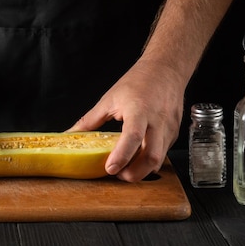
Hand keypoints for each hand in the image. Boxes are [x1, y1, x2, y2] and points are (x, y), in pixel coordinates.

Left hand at [67, 59, 183, 181]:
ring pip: (159, 160)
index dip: (121, 156)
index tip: (109, 169)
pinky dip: (149, 162)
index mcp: (139, 110)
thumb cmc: (138, 81)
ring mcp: (169, 129)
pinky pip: (163, 154)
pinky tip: (137, 160)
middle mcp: (158, 121)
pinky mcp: (174, 134)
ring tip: (125, 170)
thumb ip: (90, 120)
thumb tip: (70, 134)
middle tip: (117, 175)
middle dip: (134, 173)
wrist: (166, 70)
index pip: (132, 137)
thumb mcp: (109, 99)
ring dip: (142, 170)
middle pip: (151, 157)